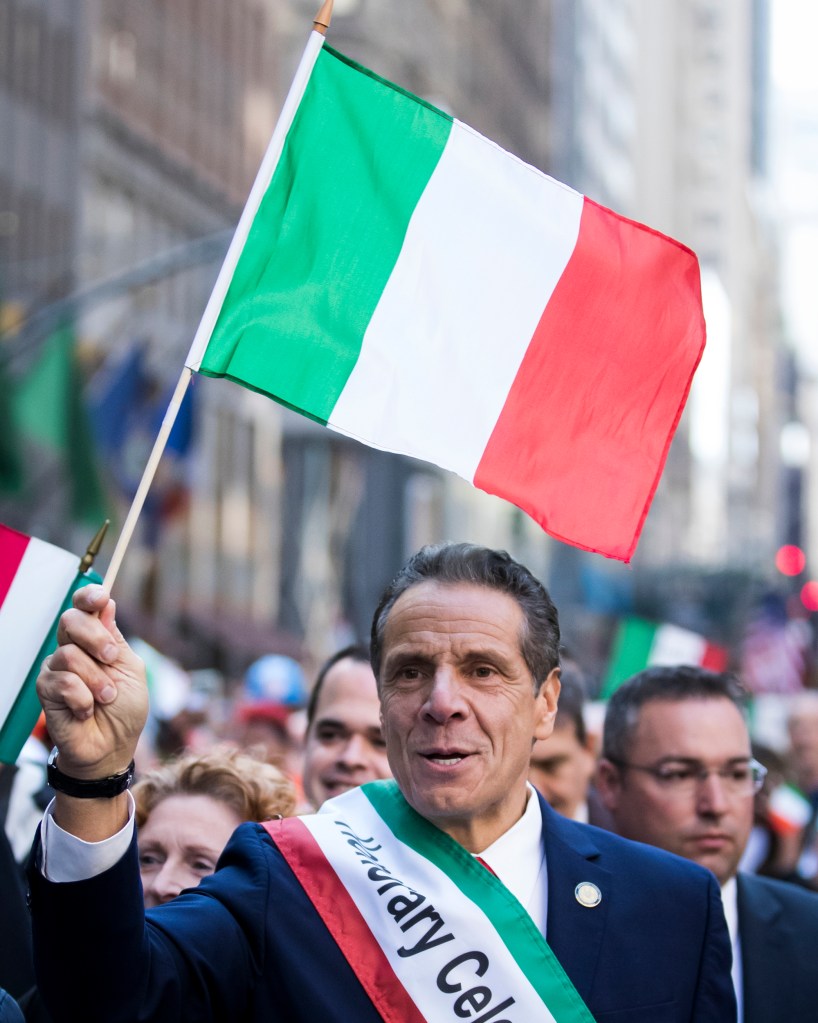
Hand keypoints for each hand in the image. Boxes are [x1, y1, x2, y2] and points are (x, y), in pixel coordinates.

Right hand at [37, 584, 148, 779]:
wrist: (112, 746)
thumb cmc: (125, 709)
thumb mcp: (131, 670)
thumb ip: (117, 639)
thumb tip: (106, 604)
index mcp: (96, 639)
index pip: (84, 607)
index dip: (89, 596)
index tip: (100, 598)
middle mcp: (73, 648)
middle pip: (71, 620)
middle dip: (96, 638)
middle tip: (112, 659)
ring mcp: (57, 668)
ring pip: (69, 654)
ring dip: (96, 680)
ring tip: (106, 698)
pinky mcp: (46, 690)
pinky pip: (62, 682)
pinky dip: (82, 698)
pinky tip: (87, 711)